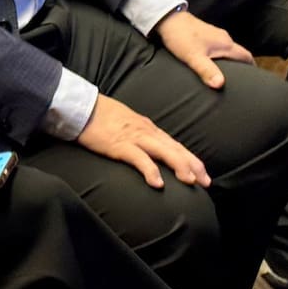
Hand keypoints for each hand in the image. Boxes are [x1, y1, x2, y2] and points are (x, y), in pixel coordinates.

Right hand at [75, 93, 209, 189]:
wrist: (80, 105)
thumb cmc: (100, 115)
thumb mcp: (126, 122)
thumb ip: (139, 133)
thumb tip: (150, 147)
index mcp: (146, 127)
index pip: (174, 144)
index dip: (190, 158)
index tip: (203, 173)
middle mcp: (145, 131)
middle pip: (174, 148)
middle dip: (192, 165)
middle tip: (206, 182)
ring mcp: (133, 136)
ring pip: (162, 152)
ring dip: (179, 166)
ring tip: (192, 181)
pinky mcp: (119, 144)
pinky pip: (138, 158)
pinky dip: (150, 170)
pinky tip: (158, 183)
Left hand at [154, 9, 253, 89]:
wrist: (168, 18)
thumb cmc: (181, 37)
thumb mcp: (194, 57)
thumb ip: (207, 71)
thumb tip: (220, 85)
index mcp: (225, 43)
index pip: (246, 56)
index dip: (252, 67)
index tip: (257, 79)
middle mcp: (223, 37)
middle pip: (238, 53)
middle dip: (242, 65)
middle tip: (243, 80)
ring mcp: (214, 34)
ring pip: (228, 49)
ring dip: (230, 60)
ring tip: (228, 74)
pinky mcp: (205, 34)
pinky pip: (218, 46)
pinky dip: (220, 56)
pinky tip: (213, 63)